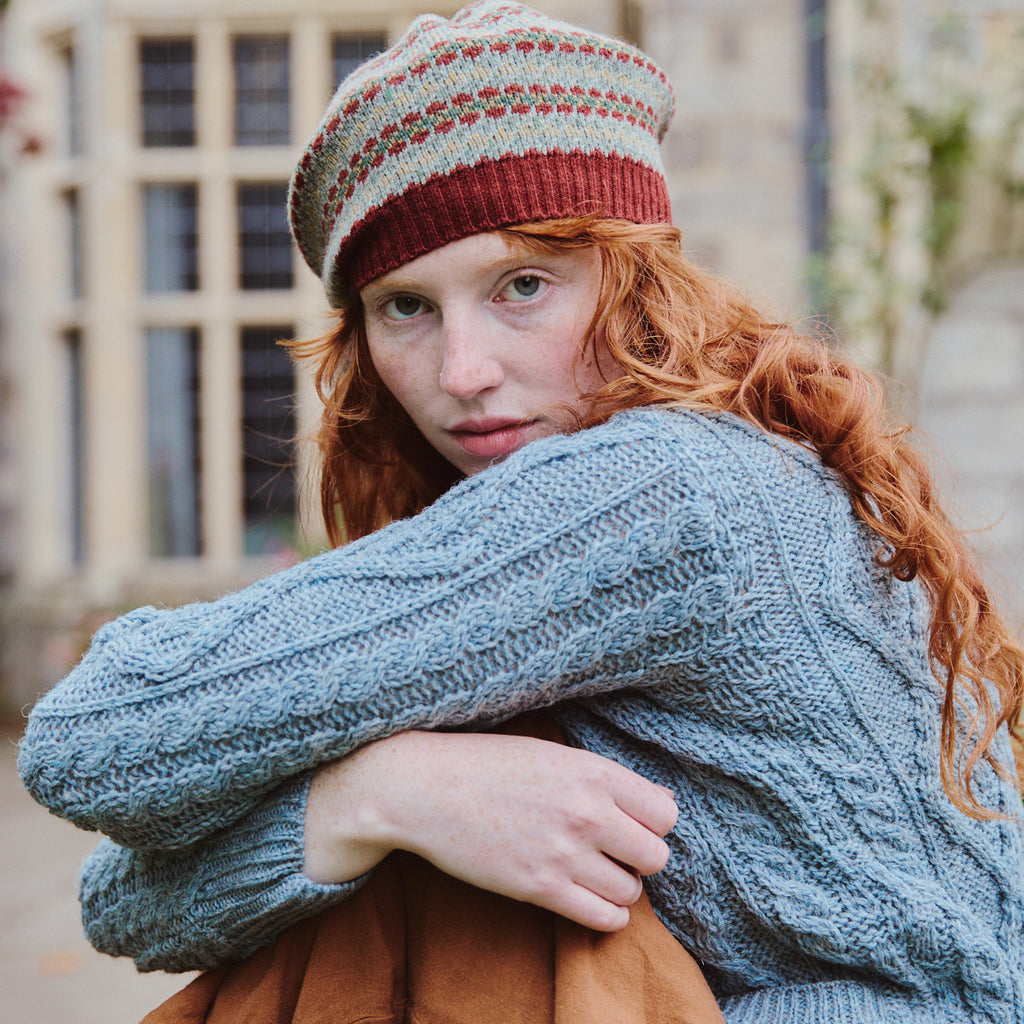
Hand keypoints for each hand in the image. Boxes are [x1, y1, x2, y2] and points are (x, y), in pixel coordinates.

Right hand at [303, 729, 677, 930]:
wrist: (424, 788)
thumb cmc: (486, 764)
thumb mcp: (552, 754)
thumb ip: (607, 778)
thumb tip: (663, 803)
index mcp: (592, 771)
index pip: (665, 813)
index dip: (653, 822)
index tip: (633, 823)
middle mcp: (586, 812)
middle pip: (657, 855)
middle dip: (641, 857)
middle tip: (615, 852)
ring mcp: (564, 853)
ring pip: (632, 891)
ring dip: (620, 885)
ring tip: (594, 872)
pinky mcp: (539, 888)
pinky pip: (604, 918)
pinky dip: (606, 914)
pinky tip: (587, 897)